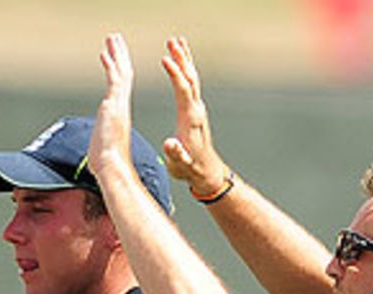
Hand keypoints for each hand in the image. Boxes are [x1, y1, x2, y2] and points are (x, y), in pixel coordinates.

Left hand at [88, 33, 136, 183]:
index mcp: (119, 115)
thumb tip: (95, 159)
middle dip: (119, 56)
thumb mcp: (101, 151)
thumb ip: (100, 147)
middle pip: (123, 75)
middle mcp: (120, 107)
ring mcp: (118, 105)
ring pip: (120, 73)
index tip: (114, 59)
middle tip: (115, 40)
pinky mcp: (114, 106)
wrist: (114, 168)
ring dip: (115, 54)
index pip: (120, 87)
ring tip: (112, 38)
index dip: (118, 71)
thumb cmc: (108, 166)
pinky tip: (105, 54)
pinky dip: (110, 66)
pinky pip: (114, 80)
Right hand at [160, 36, 229, 195]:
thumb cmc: (191, 170)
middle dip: (181, 58)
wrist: (207, 173)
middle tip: (172, 41)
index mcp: (190, 119)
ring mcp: (197, 109)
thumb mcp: (181, 165)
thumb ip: (175, 154)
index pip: (183, 90)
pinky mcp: (195, 111)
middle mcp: (196, 110)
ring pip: (192, 78)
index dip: (175, 74)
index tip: (165, 58)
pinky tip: (181, 62)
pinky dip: (185, 70)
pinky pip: (191, 85)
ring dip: (184, 60)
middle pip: (190, 78)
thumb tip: (169, 143)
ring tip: (176, 42)